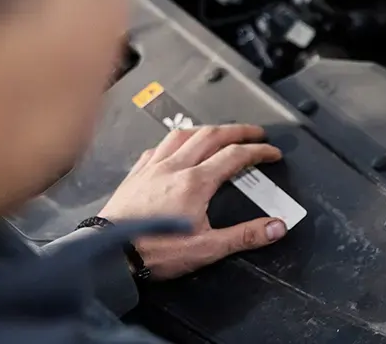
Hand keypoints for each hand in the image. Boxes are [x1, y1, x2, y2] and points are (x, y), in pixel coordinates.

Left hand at [99, 124, 287, 279]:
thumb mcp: (208, 248)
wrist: (109, 255)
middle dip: (238, 130)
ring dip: (206, 129)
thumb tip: (276, 227)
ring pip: (183, 134)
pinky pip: (157, 147)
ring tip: (218, 132)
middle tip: (254, 133)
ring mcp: (153, 168)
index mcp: (196, 182)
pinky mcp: (136, 174)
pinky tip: (176, 147)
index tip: (271, 153)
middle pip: (211, 135)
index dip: (259, 151)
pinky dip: (174, 141)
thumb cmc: (154, 251)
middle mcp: (174, 168)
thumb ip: (245, 236)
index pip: (236, 155)